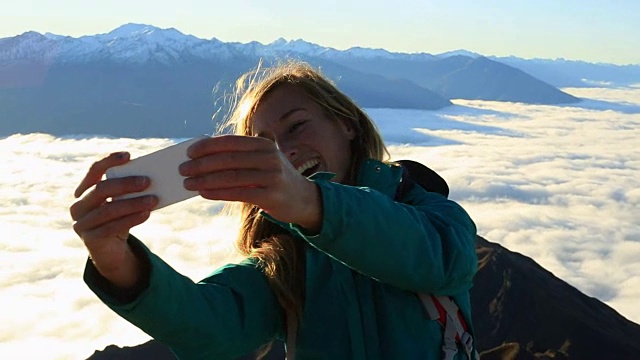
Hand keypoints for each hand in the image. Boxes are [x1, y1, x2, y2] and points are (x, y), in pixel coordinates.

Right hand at [70, 152, 157, 286]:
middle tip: (147, 181)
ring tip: (153, 200)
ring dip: (133, 203)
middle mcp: (79, 206)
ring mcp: (82, 224)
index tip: (128, 156)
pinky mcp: (90, 239)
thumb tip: (152, 177)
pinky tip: (146, 214)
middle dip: (125, 184)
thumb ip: (130, 191)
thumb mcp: (123, 204)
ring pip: (108, 209)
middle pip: (101, 189)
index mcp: (85, 191)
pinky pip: (112, 227)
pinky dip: (131, 219)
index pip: (94, 171)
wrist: (111, 251)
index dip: (109, 161)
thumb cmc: (119, 220)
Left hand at [179, 135, 321, 232]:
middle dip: (202, 164)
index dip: (208, 146)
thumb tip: (205, 154)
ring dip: (205, 179)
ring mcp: (272, 177)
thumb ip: (242, 154)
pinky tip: (204, 193)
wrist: (304, 199)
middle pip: (228, 159)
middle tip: (183, 169)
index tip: (189, 151)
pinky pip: (238, 193)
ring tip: (188, 183)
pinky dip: (218, 192)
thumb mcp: (265, 159)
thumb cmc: (275, 178)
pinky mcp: (271, 196)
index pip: (231, 142)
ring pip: (231, 177)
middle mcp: (270, 157)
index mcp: (265, 144)